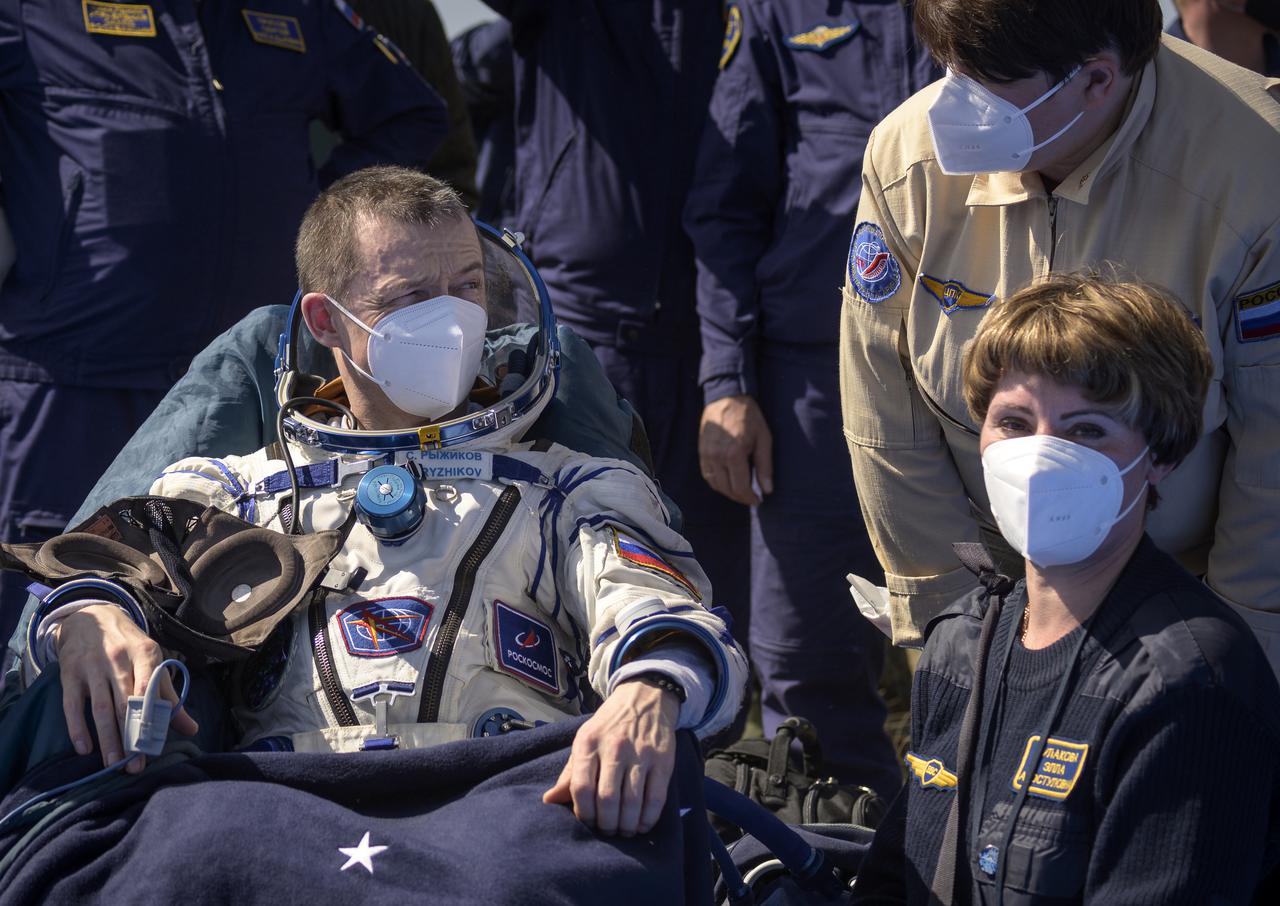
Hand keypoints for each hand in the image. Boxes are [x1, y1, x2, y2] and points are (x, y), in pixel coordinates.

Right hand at [54, 605, 198, 772]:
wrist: (92, 617)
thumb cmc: (128, 645)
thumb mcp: (152, 661)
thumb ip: (169, 694)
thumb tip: (191, 729)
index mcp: (145, 654)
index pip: (150, 690)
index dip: (152, 718)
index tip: (154, 746)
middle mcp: (118, 659)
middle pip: (125, 704)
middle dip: (130, 737)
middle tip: (134, 766)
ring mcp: (92, 666)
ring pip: (100, 707)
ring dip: (107, 738)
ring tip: (113, 764)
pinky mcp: (70, 674)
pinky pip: (71, 705)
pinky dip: (77, 728)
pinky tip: (84, 749)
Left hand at [542, 678, 679, 835]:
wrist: (644, 696)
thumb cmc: (609, 725)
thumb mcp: (585, 740)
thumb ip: (569, 773)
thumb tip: (549, 800)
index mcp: (588, 743)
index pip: (581, 788)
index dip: (583, 813)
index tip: (589, 822)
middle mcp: (614, 748)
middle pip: (607, 799)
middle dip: (606, 824)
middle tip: (607, 831)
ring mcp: (640, 754)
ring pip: (632, 803)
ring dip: (627, 825)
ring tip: (624, 830)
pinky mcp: (663, 760)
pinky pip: (656, 798)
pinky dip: (648, 819)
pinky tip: (642, 824)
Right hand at [699, 394, 772, 505]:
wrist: (726, 398)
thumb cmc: (749, 417)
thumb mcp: (764, 439)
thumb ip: (765, 466)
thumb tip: (768, 490)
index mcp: (734, 454)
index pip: (740, 487)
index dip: (749, 498)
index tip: (758, 500)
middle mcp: (717, 457)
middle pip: (727, 489)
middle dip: (740, 497)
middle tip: (751, 498)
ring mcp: (706, 455)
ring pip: (715, 484)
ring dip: (728, 492)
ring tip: (741, 491)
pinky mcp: (701, 452)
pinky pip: (707, 475)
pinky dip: (717, 483)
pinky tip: (728, 481)